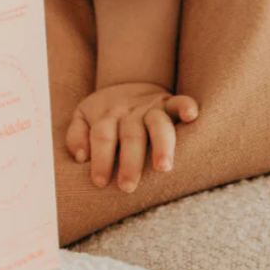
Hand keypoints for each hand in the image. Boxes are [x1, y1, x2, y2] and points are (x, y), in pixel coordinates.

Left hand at [65, 81, 198, 191]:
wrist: (126, 83)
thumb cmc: (104, 112)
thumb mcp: (83, 117)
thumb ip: (77, 135)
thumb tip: (80, 157)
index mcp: (106, 117)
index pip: (102, 138)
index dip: (100, 159)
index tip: (99, 182)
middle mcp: (129, 113)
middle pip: (130, 136)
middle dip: (129, 162)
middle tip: (127, 186)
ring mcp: (151, 108)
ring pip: (158, 125)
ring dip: (161, 145)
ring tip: (163, 167)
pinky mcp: (169, 102)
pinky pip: (180, 102)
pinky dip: (187, 106)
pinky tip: (192, 115)